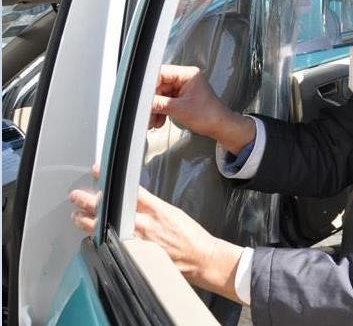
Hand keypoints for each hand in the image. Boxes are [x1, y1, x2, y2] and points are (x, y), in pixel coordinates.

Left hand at [69, 165, 242, 301]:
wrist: (200, 257)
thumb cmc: (190, 235)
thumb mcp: (172, 212)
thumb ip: (152, 206)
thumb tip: (135, 201)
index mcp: (156, 209)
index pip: (128, 190)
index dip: (110, 181)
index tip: (97, 172)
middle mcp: (145, 225)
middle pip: (111, 211)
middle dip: (90, 203)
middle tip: (76, 196)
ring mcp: (138, 242)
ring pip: (106, 230)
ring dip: (89, 223)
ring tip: (78, 216)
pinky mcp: (136, 256)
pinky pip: (112, 246)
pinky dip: (100, 240)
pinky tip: (91, 236)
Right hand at [150, 64, 254, 152]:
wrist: (220, 126)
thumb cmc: (209, 115)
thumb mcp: (180, 109)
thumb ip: (159, 104)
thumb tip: (143, 102)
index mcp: (188, 74)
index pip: (162, 73)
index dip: (150, 84)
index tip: (141, 95)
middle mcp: (185, 79)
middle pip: (159, 86)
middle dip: (152, 102)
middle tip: (146, 113)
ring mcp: (183, 88)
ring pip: (160, 95)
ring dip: (155, 109)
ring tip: (152, 121)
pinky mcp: (181, 98)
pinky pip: (165, 102)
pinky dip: (160, 111)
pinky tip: (159, 121)